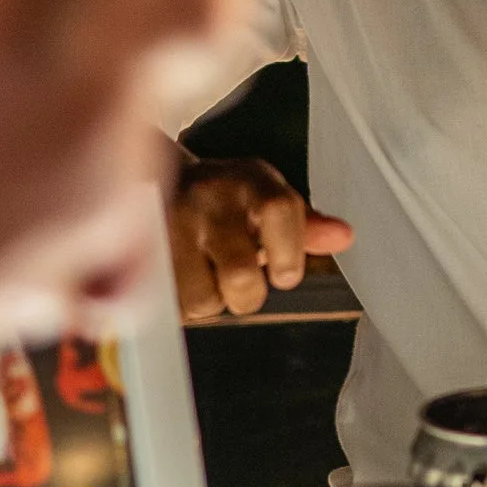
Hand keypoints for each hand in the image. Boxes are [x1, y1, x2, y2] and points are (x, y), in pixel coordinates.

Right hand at [168, 155, 352, 321]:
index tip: (284, 272)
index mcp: (250, 181)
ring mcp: (170, 225)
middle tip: (242, 282)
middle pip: (241, 276)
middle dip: (248, 295)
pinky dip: (182, 303)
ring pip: (203, 300)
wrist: (162, 181)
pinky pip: (171, 305)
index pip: (279, 211)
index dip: (288, 254)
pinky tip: (183, 278)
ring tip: (207, 276)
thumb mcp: (268, 198)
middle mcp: (209, 199)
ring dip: (211, 300)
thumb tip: (343, 236)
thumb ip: (305, 225)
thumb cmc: (225, 198)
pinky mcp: (143, 254)